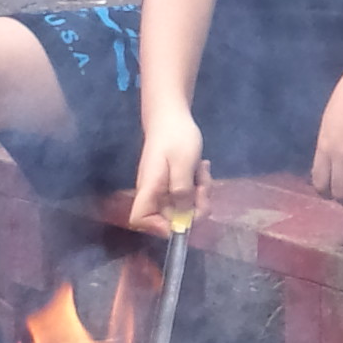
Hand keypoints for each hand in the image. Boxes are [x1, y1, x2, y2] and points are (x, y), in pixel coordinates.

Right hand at [128, 108, 206, 232]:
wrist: (172, 115)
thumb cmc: (175, 136)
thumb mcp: (183, 164)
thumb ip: (182, 191)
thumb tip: (182, 217)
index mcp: (149, 188)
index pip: (139, 219)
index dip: (157, 227)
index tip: (182, 221)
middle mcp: (153, 193)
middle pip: (170, 217)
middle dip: (194, 207)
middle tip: (204, 186)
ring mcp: (163, 189)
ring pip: (184, 206)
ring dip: (200, 194)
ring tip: (203, 170)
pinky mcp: (173, 184)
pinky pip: (188, 195)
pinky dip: (199, 185)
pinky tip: (202, 167)